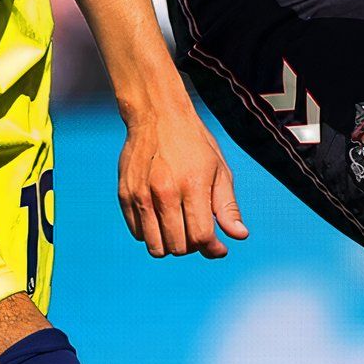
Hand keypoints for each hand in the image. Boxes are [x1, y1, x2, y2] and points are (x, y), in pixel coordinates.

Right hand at [118, 103, 248, 258]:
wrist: (157, 115)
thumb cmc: (194, 143)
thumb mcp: (219, 170)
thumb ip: (228, 206)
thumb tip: (239, 236)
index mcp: (192, 185)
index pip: (201, 236)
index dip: (213, 249)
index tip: (218, 248)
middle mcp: (164, 191)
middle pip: (179, 246)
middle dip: (193, 247)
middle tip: (197, 232)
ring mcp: (141, 194)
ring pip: (155, 246)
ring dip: (171, 245)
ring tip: (179, 228)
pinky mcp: (125, 194)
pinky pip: (138, 234)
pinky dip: (152, 234)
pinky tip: (161, 218)